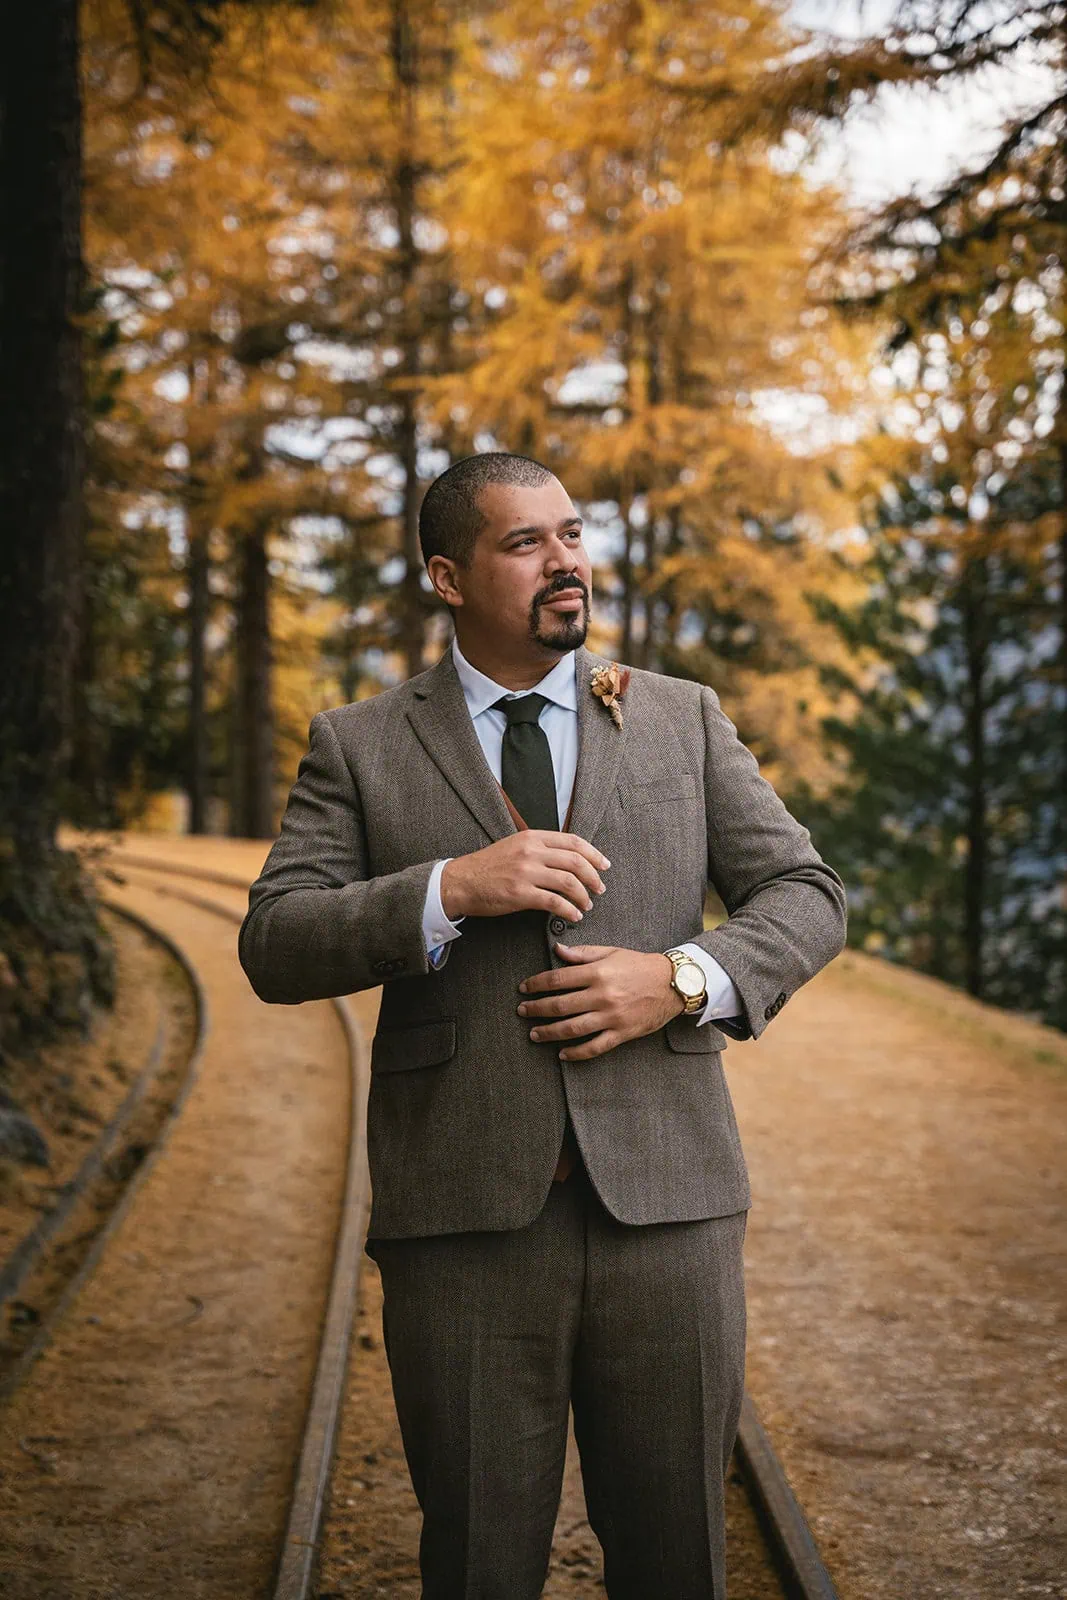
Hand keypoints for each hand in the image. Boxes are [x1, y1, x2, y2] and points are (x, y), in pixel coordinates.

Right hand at [440, 831, 610, 922]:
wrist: (460, 882)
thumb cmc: (488, 867)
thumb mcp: (515, 847)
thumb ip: (540, 848)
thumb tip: (570, 858)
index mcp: (532, 837)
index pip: (573, 841)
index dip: (594, 854)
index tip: (604, 866)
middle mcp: (530, 852)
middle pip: (576, 862)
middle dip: (593, 877)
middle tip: (599, 889)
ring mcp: (525, 872)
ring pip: (569, 882)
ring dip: (583, 896)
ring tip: (586, 905)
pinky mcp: (520, 894)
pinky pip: (554, 902)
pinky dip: (569, 910)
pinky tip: (573, 916)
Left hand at [518, 943, 685, 1060]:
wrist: (672, 983)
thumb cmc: (640, 966)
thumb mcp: (611, 952)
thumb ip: (583, 953)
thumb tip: (558, 949)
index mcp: (598, 973)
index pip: (557, 979)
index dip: (536, 984)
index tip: (524, 988)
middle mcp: (602, 995)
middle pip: (560, 1005)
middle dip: (536, 1009)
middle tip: (522, 1011)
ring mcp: (611, 1016)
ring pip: (572, 1028)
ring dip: (549, 1032)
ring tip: (534, 1034)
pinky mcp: (621, 1033)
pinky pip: (594, 1047)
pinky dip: (576, 1053)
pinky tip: (562, 1054)